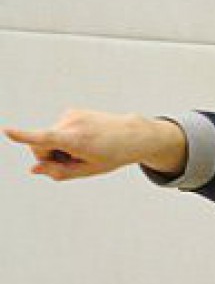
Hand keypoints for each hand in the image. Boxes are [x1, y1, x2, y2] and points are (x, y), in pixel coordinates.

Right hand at [3, 109, 184, 179]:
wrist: (133, 134)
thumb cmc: (113, 155)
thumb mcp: (89, 170)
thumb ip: (60, 172)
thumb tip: (34, 169)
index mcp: (77, 141)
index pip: (45, 139)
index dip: (24, 136)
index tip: (7, 131)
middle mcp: (72, 124)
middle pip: (39, 146)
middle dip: (48, 156)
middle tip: (75, 161)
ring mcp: (71, 115)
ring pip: (48, 137)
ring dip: (59, 147)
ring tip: (86, 149)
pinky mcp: (72, 111)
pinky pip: (57, 130)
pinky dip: (64, 138)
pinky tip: (85, 140)